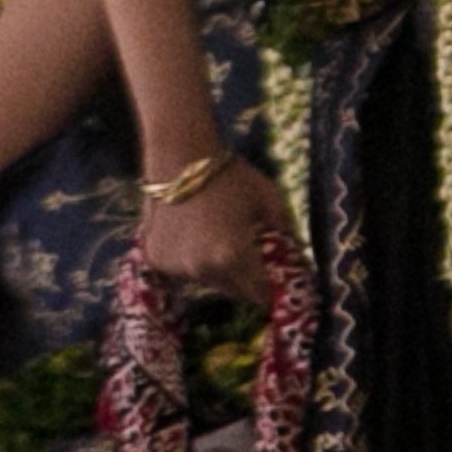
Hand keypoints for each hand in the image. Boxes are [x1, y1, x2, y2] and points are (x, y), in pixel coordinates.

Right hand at [134, 153, 291, 310]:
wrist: (180, 159)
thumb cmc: (231, 177)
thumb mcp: (269, 201)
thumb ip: (283, 233)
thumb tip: (295, 254)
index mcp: (233, 257)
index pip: (259, 292)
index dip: (273, 292)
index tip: (282, 286)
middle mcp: (202, 270)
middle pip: (234, 290)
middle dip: (250, 281)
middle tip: (259, 264)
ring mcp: (176, 268)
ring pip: (209, 282)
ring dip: (222, 272)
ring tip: (228, 244)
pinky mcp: (156, 261)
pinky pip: (185, 271)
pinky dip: (196, 262)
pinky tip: (200, 238)